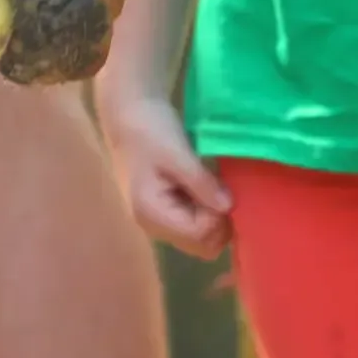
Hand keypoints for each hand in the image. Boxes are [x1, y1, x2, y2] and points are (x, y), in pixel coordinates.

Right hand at [103, 97, 231, 259]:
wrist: (128, 111)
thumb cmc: (149, 130)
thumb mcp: (178, 154)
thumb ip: (203, 184)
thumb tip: (229, 208)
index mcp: (152, 213)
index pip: (200, 236)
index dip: (218, 216)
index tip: (222, 189)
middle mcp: (152, 226)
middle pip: (200, 246)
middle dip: (217, 222)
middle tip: (219, 189)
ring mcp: (156, 220)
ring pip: (198, 238)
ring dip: (212, 217)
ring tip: (210, 186)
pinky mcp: (162, 211)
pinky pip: (192, 224)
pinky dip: (204, 212)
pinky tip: (202, 187)